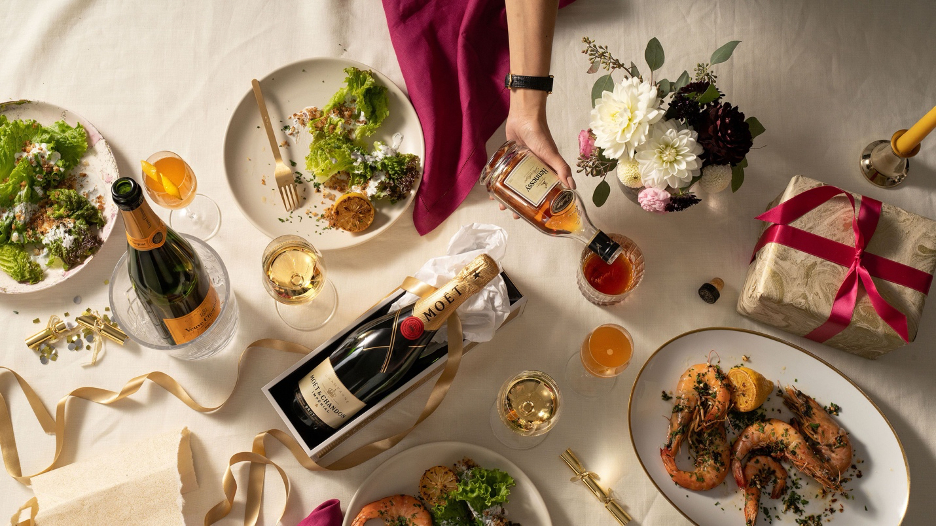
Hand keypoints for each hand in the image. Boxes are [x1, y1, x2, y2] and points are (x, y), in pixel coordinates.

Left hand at [491, 90, 573, 216]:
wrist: (524, 117)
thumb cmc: (540, 135)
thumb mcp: (552, 155)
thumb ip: (562, 169)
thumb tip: (572, 188)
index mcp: (544, 171)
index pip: (542, 192)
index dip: (538, 205)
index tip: (533, 216)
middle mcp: (531, 170)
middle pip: (525, 192)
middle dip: (519, 204)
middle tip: (513, 214)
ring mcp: (519, 165)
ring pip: (512, 185)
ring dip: (506, 196)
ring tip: (500, 205)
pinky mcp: (508, 159)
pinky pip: (502, 174)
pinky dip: (497, 183)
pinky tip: (491, 191)